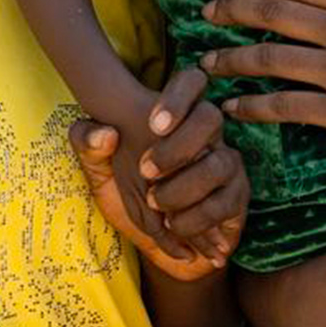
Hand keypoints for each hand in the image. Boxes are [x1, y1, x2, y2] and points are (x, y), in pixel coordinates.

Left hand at [71, 66, 246, 274]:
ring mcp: (226, 164)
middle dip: (178, 146)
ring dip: (185, 188)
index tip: (153, 123)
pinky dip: (197, 218)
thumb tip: (105, 133)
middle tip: (145, 172)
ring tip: (157, 205)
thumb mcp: (99, 174)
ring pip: (221, 162)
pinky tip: (175, 225)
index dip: (179, 94)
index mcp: (176, 119)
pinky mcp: (236, 197)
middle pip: (210, 117)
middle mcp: (207, 136)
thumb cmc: (132, 199)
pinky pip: (226, 202)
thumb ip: (89, 146)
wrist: (160, 245)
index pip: (191, 81)